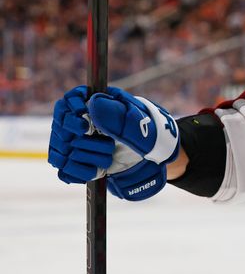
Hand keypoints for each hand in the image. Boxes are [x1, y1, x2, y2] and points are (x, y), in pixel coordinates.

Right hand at [48, 86, 179, 200]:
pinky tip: (97, 171)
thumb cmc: (148, 133)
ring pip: (61, 151)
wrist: (155, 157)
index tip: (85, 126)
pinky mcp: (77, 164)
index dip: (71, 112)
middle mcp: (81, 122)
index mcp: (96, 103)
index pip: (68, 101)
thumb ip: (116, 114)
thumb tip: (92, 104)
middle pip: (62, 129)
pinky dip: (79, 172)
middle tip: (109, 146)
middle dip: (85, 141)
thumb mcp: (137, 122)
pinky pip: (64, 170)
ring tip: (109, 158)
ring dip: (85, 157)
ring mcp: (76, 143)